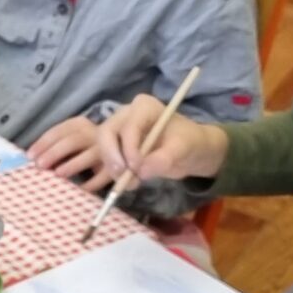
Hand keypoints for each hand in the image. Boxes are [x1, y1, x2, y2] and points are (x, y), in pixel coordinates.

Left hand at [28, 114, 113, 191]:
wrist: (122, 144)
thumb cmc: (86, 145)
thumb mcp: (73, 138)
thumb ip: (57, 144)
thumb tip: (33, 159)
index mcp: (80, 125)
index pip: (60, 131)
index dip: (43, 142)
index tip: (30, 156)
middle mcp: (94, 134)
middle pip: (73, 140)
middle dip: (55, 152)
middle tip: (40, 165)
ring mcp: (107, 149)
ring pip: (90, 155)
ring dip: (73, 164)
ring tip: (58, 174)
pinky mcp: (116, 165)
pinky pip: (103, 175)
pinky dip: (91, 183)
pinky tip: (79, 189)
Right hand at [99, 97, 228, 184]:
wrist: (190, 151)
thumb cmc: (189, 143)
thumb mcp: (183, 149)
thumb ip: (164, 159)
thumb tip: (140, 171)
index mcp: (144, 107)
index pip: (128, 126)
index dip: (128, 148)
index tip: (136, 167)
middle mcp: (126, 115)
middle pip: (106, 133)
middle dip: (111, 156)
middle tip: (122, 176)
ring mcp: (119, 131)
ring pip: (102, 147)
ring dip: (111, 168)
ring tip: (130, 184)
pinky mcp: (116, 147)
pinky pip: (106, 159)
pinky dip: (111, 173)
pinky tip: (125, 184)